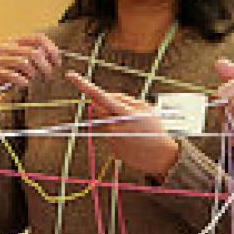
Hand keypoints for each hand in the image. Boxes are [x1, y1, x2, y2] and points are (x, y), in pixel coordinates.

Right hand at [0, 34, 64, 99]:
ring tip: (34, 80)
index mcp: (13, 41)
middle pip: (34, 52)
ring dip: (34, 74)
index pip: (38, 38)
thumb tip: (53, 58)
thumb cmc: (1, 77)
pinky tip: (23, 84)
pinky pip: (13, 75)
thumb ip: (32, 58)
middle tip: (48, 76)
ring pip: (25, 62)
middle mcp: (5, 47)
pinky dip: (22, 81)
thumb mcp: (18, 64)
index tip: (57, 62)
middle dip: (45, 66)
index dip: (51, 49)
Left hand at [66, 71, 180, 178]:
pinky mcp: (112, 150)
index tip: (71, 75)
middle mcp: (114, 126)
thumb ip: (124, 99)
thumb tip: (105, 97)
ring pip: (104, 122)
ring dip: (114, 121)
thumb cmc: (155, 129)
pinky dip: (118, 135)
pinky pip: (110, 136)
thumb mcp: (145, 108)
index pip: (99, 95)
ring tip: (134, 129)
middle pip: (98, 108)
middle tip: (124, 110)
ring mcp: (111, 139)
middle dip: (105, 105)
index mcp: (123, 113)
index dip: (84, 85)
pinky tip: (132, 140)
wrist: (162, 157)